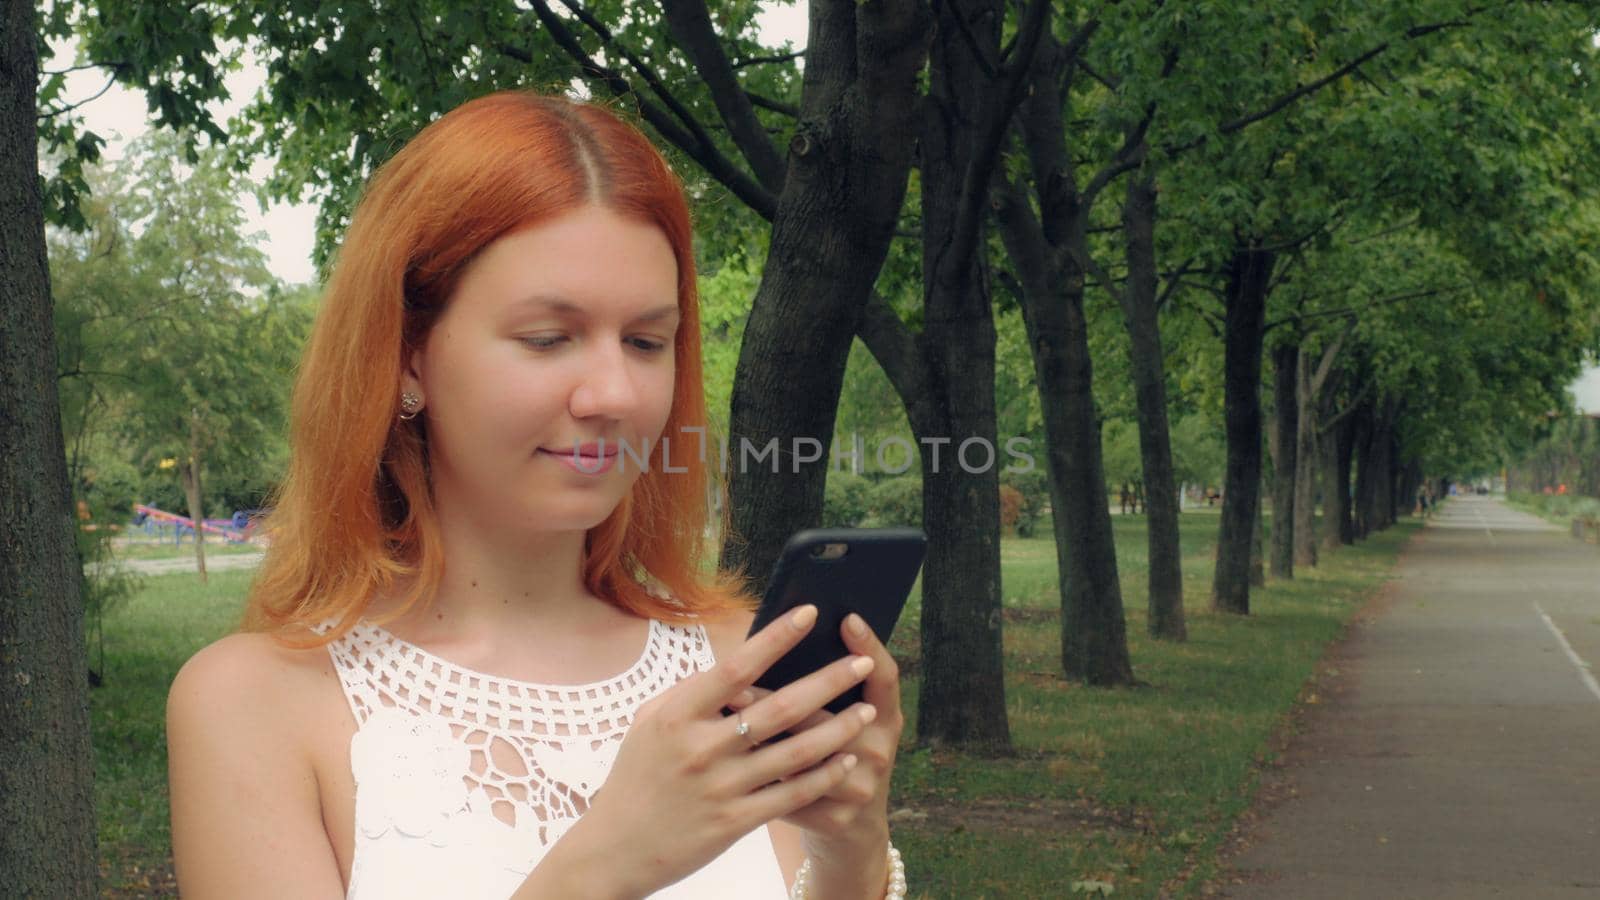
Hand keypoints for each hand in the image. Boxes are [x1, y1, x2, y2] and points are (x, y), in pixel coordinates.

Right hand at [564, 606, 878, 897]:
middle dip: (828, 682)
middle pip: (780, 708)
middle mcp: (702, 748)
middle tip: (862, 662)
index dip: (776, 638)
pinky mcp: (736, 821)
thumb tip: (737, 664)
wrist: (615, 848)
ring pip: (795, 752)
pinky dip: (823, 775)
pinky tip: (846, 759)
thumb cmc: (636, 777)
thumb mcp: (649, 724)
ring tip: (867, 710)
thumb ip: (691, 693)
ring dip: (838, 729)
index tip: (809, 613)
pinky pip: (791, 794)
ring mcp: (722, 787)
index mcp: (678, 715)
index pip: (737, 667)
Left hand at [726, 614, 903, 881]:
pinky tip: (728, 762)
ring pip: (804, 757)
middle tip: (738, 682)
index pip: (884, 677)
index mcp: (885, 718)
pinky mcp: (835, 819)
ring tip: (726, 718)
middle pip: (829, 716)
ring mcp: (860, 787)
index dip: (870, 646)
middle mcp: (878, 750)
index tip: (846, 617)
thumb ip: (825, 691)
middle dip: (779, 697)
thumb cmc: (835, 755)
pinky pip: (789, 793)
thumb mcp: (846, 722)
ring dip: (760, 737)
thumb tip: (780, 639)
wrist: (851, 828)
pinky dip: (757, 776)